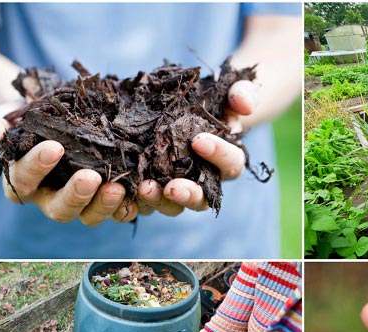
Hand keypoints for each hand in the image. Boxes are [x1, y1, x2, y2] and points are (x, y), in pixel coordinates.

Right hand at [0, 101, 138, 225]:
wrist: (56, 119)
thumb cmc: (26, 119)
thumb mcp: (4, 118)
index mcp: (23, 183)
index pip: (25, 180)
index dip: (37, 167)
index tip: (53, 147)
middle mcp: (51, 199)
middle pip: (62, 210)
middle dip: (77, 195)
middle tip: (91, 177)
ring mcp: (82, 202)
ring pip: (92, 215)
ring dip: (106, 204)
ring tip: (118, 187)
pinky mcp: (108, 198)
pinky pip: (120, 210)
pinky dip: (131, 205)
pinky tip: (141, 191)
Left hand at [136, 80, 256, 215]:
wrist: (194, 104)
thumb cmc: (218, 100)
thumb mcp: (234, 90)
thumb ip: (243, 94)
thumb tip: (245, 105)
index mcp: (228, 161)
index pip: (230, 164)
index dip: (218, 155)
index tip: (199, 140)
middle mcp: (205, 181)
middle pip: (202, 199)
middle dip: (188, 195)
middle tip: (173, 187)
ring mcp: (179, 185)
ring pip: (174, 205)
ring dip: (159, 200)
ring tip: (144, 188)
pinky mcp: (155, 183)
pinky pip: (147, 198)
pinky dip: (135, 199)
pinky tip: (122, 190)